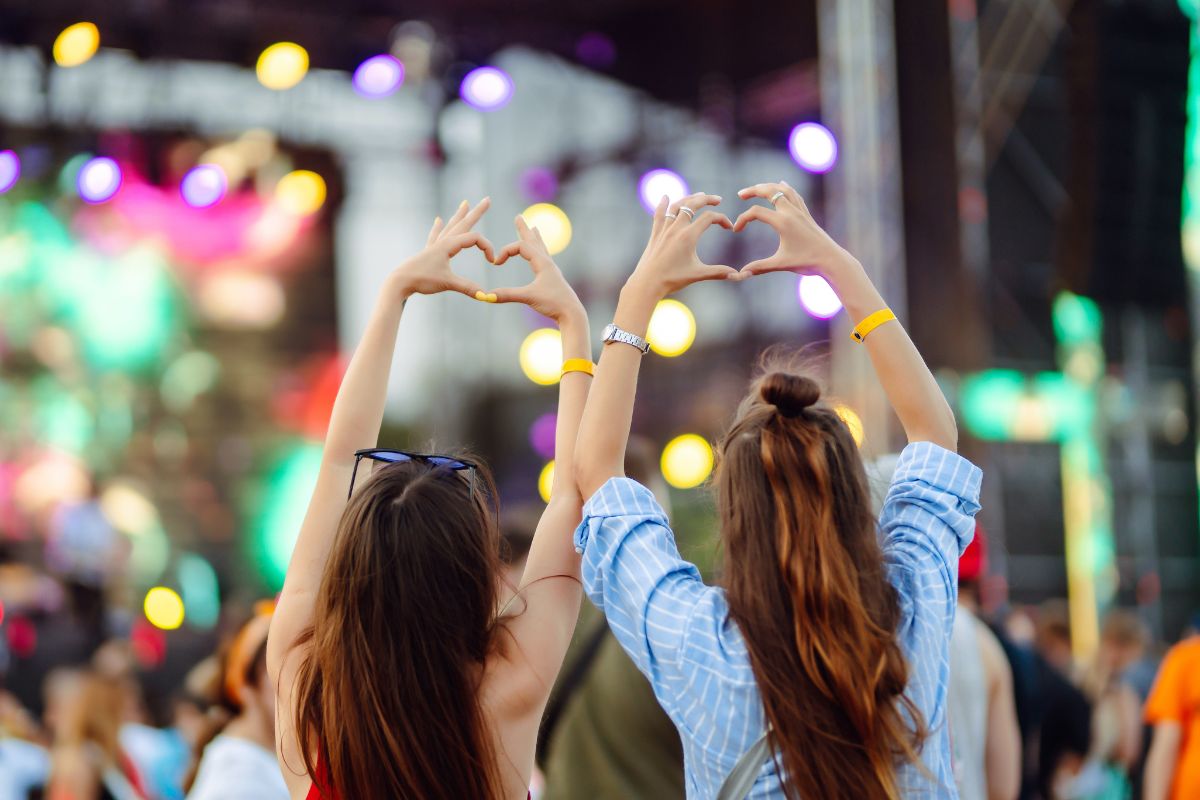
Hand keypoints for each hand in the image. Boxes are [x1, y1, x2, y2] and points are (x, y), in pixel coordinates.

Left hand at [390, 198, 494, 299]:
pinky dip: (439, 227)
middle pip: (463, 223)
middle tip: (487, 200)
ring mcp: (435, 246)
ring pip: (451, 227)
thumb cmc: (422, 280)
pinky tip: (438, 220)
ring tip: (465, 203)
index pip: (474, 239)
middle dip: (476, 212)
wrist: (400, 281)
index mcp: (448, 245)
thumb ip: (467, 288)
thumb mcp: (447, 284)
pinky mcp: (428, 252)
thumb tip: (486, 296)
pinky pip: (436, 235)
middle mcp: (443, 242)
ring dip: (459, 215)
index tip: (493, 261)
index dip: (487, 247)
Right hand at [487, 216, 584, 320]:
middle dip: (524, 229)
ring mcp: (551, 270)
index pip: (521, 247)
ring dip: (534, 238)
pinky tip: (541, 255)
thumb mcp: (528, 297)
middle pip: (533, 241)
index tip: (496, 262)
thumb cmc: (553, 304)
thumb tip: (486, 296)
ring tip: (534, 228)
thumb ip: (507, 295)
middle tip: (519, 217)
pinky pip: (545, 259)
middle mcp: (548, 263)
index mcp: (542, 263)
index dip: (506, 251)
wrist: (572, 314)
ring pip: (541, 249)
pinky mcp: (552, 279)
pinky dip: (540, 252)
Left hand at [626, 192, 738, 297]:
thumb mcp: (697, 274)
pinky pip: (659, 214)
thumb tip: (738, 276)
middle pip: (693, 204)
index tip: (729, 227)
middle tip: (718, 199)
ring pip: (677, 206)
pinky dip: (663, 204)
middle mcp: (676, 228)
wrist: (647, 283)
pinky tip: (665, 197)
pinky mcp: (655, 234)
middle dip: (707, 199)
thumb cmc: (672, 279)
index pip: (709, 218)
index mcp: (688, 236)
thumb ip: (718, 272)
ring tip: (698, 196)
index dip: (722, 219)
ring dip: (689, 198)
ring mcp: (664, 229)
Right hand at [733, 181, 857, 278]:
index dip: (742, 219)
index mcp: (783, 222)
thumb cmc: (807, 262)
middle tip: (740, 195)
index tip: (736, 230)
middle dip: (753, 190)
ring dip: (768, 186)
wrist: (832, 260)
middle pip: (770, 191)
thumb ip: (759, 267)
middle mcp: (792, 212)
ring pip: (783, 189)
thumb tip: (740, 274)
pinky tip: (781, 184)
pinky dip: (784, 188)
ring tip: (757, 189)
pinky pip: (794, 194)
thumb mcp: (781, 264)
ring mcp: (800, 211)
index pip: (756, 212)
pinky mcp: (806, 214)